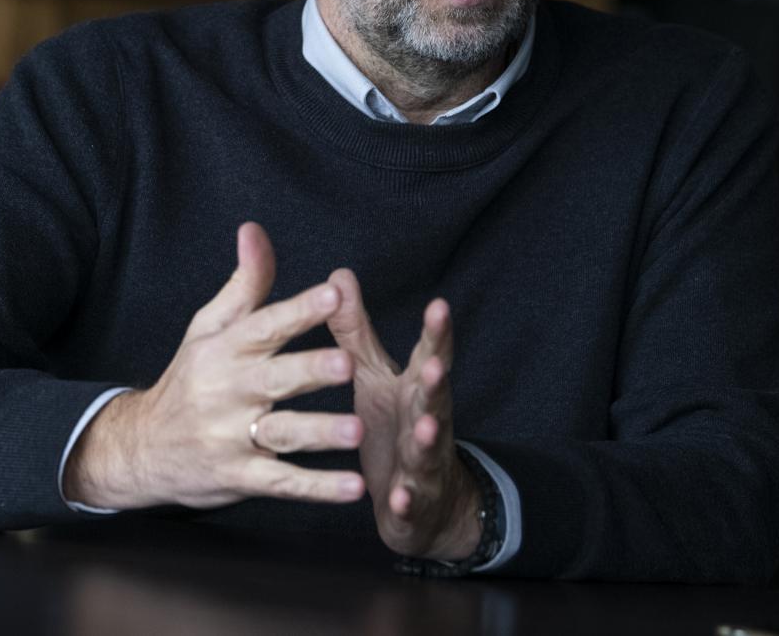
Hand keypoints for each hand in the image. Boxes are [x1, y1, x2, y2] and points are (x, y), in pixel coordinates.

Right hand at [62, 222, 366, 510]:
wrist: (140, 447)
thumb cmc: (190, 379)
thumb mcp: (208, 327)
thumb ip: (244, 283)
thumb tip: (254, 229)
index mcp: (226, 349)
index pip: (265, 325)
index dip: (299, 310)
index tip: (334, 295)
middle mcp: (229, 391)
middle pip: (275, 379)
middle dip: (310, 371)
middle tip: (347, 363)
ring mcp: (232, 437)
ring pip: (282, 433)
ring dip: (319, 433)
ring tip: (356, 431)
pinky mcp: (239, 477)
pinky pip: (282, 483)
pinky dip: (317, 489)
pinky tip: (353, 489)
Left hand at [326, 272, 482, 560]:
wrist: (427, 504)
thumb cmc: (395, 428)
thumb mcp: (373, 377)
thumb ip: (356, 331)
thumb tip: (339, 275)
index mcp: (415, 389)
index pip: (430, 356)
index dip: (436, 333)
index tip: (439, 305)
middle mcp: (426, 421)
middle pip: (435, 399)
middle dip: (438, 383)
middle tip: (436, 366)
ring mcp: (423, 463)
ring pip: (428, 448)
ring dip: (428, 438)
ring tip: (425, 426)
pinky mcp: (413, 502)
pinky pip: (410, 501)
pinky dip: (406, 499)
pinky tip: (399, 496)